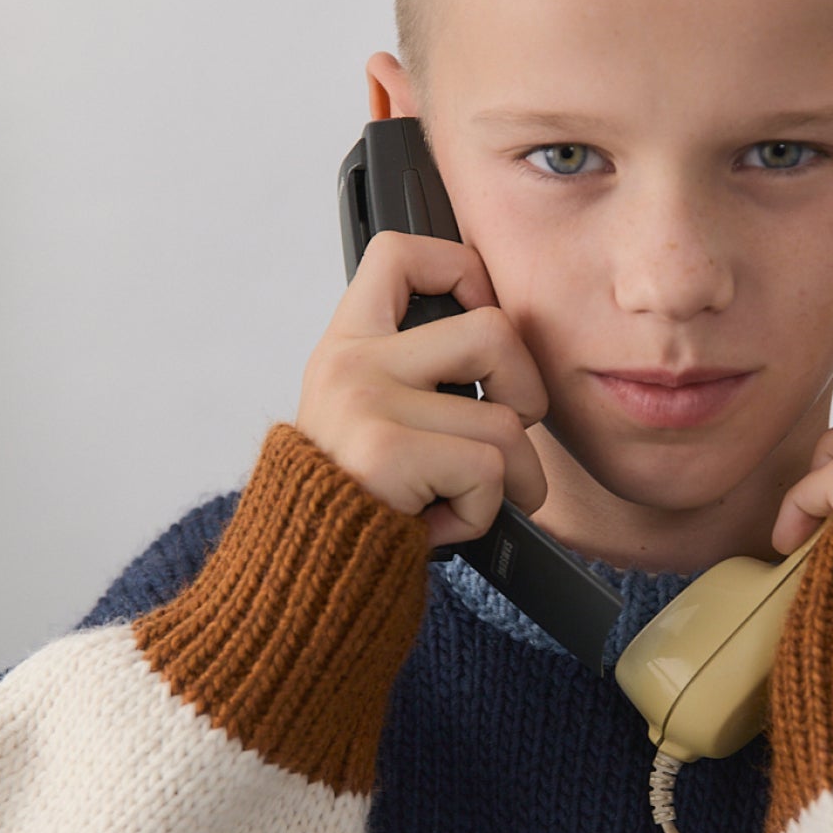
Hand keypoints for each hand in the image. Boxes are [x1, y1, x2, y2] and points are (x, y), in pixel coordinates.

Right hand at [296, 232, 549, 548]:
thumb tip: (507, 347)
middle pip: (495, 331)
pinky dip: (482, 513)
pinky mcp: (385, 450)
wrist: (305, 578)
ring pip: (507, 421)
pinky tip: (438, 523)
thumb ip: (417, 376)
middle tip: (501, 443)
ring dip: (512, 481)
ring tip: (460, 501)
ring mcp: (365, 401)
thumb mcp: (370, 421)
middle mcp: (351, 363)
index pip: (401, 254)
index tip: (480, 315)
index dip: (463, 270)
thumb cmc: (356, 506)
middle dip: (527, 397)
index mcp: (348, 345)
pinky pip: (489, 470)